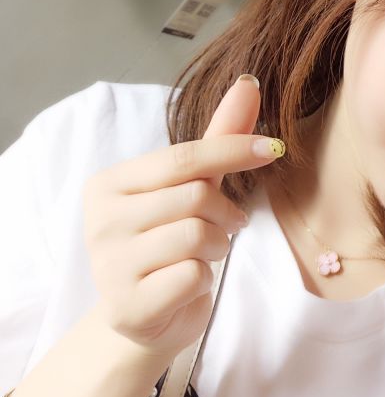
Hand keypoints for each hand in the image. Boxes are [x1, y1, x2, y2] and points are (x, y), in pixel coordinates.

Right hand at [82, 75, 281, 360]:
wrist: (149, 315)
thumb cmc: (170, 240)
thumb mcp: (195, 183)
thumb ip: (219, 135)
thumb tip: (248, 81)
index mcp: (109, 183)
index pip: (183, 158)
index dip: (234, 150)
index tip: (274, 147)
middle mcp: (99, 221)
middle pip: (195, 196)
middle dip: (225, 212)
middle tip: (226, 225)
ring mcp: (108, 266)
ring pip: (197, 235)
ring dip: (218, 245)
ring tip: (204, 254)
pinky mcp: (126, 307)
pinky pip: (192, 275)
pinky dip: (204, 278)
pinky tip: (187, 283)